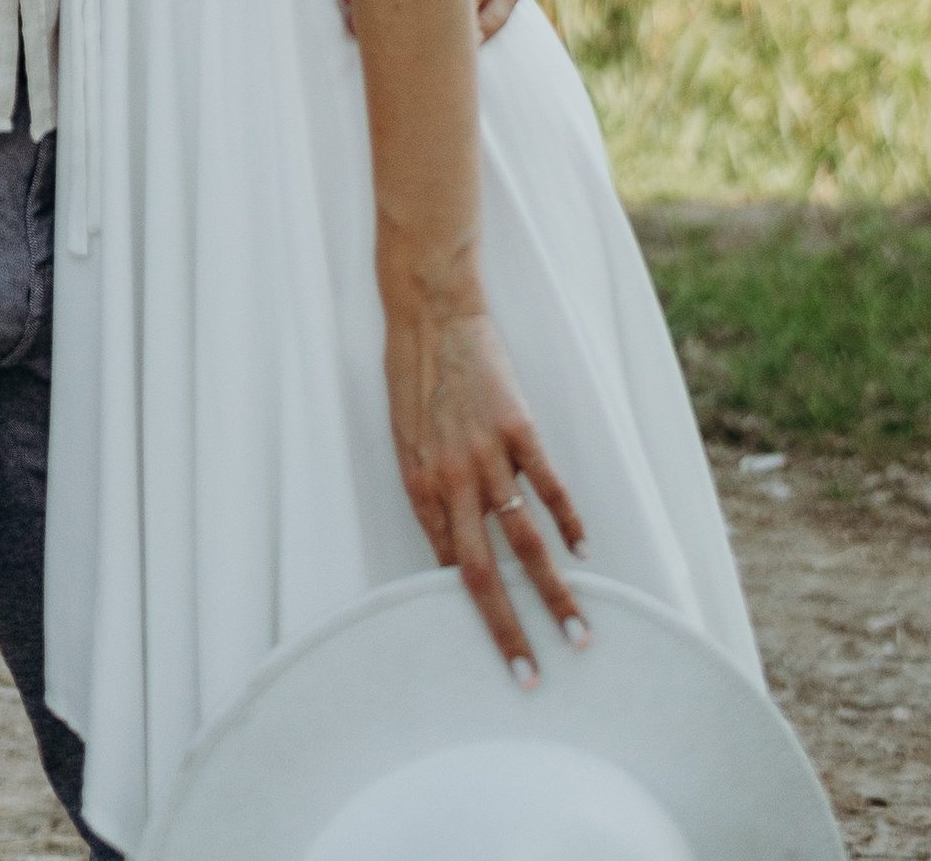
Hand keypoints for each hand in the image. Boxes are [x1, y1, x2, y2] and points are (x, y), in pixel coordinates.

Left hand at [385, 297, 587, 680]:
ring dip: (554, 593)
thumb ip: (429, 490)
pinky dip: (569, 522)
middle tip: (531, 676)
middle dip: (509, 630)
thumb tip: (451, 545)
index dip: (473, 611)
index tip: (496, 649)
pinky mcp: (519, 427)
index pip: (448, 567)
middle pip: (483, 573)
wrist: (429, 311)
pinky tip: (583, 551)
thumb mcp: (404, 438)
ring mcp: (486, 454)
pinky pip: (549, 487)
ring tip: (579, 630)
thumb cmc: (413, 376)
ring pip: (525, 541)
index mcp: (419, 484)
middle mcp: (450, 479)